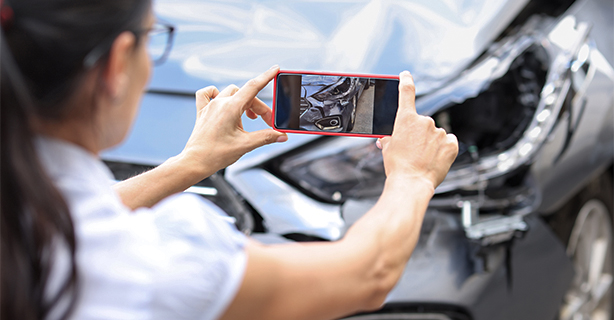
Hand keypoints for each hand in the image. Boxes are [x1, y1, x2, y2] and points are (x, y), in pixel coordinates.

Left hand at [180, 65, 287, 176]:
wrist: (194, 162)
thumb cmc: (215, 154)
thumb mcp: (245, 145)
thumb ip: (266, 137)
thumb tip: (280, 135)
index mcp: (230, 108)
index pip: (253, 87)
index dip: (266, 77)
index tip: (275, 69)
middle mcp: (219, 103)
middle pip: (246, 95)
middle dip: (259, 108)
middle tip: (268, 122)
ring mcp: (210, 107)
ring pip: (231, 93)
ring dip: (243, 102)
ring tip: (249, 118)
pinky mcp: (202, 112)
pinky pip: (207, 94)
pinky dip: (216, 95)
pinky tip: (221, 102)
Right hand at [377, 71, 457, 189]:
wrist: (411, 183)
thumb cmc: (397, 167)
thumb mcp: (388, 149)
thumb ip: (391, 137)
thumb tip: (388, 138)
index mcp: (406, 119)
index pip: (406, 92)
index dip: (406, 81)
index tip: (406, 75)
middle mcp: (424, 121)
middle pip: (422, 123)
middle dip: (418, 134)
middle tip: (412, 151)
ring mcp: (439, 132)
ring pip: (435, 134)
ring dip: (431, 143)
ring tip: (423, 159)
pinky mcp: (451, 143)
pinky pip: (448, 142)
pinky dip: (443, 149)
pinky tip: (436, 158)